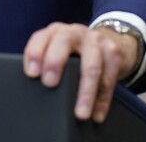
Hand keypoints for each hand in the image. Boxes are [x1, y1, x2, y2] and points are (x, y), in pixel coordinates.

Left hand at [22, 22, 139, 122]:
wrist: (108, 39)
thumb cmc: (73, 50)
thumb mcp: (57, 48)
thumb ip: (44, 59)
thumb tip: (32, 85)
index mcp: (55, 31)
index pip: (41, 38)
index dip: (34, 53)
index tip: (32, 74)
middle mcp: (75, 32)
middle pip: (63, 43)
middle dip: (55, 63)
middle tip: (49, 85)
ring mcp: (96, 41)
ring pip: (91, 66)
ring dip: (85, 93)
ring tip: (80, 114)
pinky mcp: (114, 53)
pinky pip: (109, 79)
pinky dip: (102, 101)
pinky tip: (96, 115)